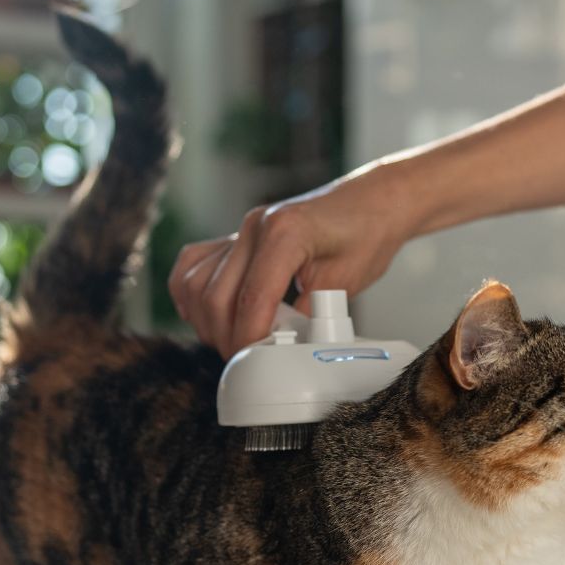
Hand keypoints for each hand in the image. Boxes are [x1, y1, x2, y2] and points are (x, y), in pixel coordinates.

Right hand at [168, 164, 418, 355]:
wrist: (372, 203)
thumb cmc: (366, 236)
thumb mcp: (345, 283)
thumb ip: (310, 316)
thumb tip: (283, 350)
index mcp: (285, 232)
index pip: (251, 297)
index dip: (247, 338)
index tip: (251, 362)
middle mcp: (255, 225)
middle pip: (215, 296)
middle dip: (225, 338)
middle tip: (244, 360)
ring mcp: (242, 228)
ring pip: (194, 283)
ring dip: (206, 321)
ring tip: (231, 341)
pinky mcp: (236, 235)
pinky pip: (192, 264)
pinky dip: (192, 295)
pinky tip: (208, 315)